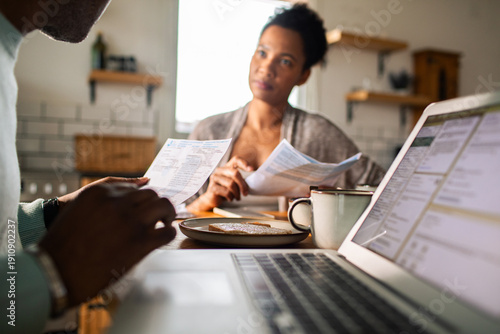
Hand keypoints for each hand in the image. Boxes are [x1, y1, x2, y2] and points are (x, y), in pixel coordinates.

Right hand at [38, 182, 175, 306]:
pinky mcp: (141, 242)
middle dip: (155, 205)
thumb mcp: (78, 208)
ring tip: (164, 223)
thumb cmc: (65, 243)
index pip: (134, 188)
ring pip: (163, 206)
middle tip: (157, 215)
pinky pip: (167, 232)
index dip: (142, 200)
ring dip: (167, 214)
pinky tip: (163, 238)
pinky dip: (169, 234)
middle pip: (151, 194)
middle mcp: (117, 203)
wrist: (56, 272)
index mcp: (100, 192)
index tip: (143, 209)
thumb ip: (104, 196)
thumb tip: (142, 182)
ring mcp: (131, 221)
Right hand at [187, 156, 252, 211]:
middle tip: (246, 193)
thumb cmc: (225, 190)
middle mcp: (219, 170)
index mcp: (226, 167)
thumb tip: (254, 180)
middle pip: (235, 173)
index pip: (235, 159)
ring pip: (231, 184)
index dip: (244, 163)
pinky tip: (230, 198)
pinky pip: (226, 192)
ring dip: (237, 193)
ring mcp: (215, 178)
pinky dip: (231, 197)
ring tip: (237, 197)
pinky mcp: (212, 187)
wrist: (211, 199)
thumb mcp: (233, 183)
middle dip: (243, 184)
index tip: (252, 169)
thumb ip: (240, 179)